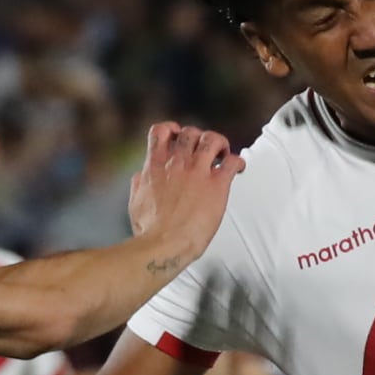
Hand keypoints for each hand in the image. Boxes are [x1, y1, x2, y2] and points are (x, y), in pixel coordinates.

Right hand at [127, 122, 245, 252]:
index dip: (171, 129)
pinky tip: (238, 168)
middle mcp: (177, 163)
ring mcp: (198, 172)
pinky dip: (237, 161)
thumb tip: (141, 175)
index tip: (177, 135)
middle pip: (191, 132)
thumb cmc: (150, 230)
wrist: (164, 244)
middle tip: (203, 149)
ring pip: (213, 139)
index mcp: (155, 166)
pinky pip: (232, 161)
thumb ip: (139, 184)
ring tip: (222, 153)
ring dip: (220, 143)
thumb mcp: (136, 202)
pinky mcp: (217, 185)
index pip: (161, 131)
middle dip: (198, 137)